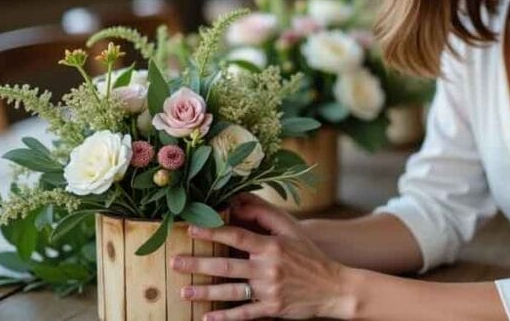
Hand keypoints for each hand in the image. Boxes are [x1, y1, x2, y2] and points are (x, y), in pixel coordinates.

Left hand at [169, 193, 354, 319]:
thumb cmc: (310, 256)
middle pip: (227, 266)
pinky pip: (244, 315)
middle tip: (175, 262)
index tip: (192, 229)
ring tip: (184, 292)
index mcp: (272, 247)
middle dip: (198, 264)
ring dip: (205, 293)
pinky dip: (225, 318)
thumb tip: (240, 201)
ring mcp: (270, 291)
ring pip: (231, 292)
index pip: (237, 236)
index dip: (213, 232)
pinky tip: (207, 318)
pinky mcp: (272, 310)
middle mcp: (269, 269)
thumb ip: (267, 216)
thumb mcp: (293, 231)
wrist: (335, 288)